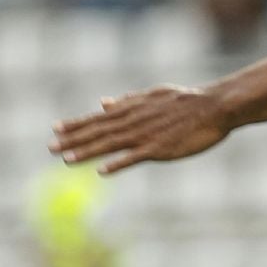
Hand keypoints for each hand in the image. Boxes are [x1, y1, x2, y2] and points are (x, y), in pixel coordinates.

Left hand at [51, 86, 230, 173]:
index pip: (99, 117)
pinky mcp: (161, 148)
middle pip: (99, 131)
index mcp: (134, 108)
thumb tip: (102, 103)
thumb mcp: (154, 96)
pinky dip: (119, 163)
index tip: (55, 129)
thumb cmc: (187, 101)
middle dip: (73, 140)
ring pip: (112, 144)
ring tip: (67, 159)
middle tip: (50, 148)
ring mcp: (147, 134)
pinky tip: (103, 171)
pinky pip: (135, 157)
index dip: (76, 124)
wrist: (216, 106)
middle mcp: (135, 120)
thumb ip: (127, 102)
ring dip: (88, 152)